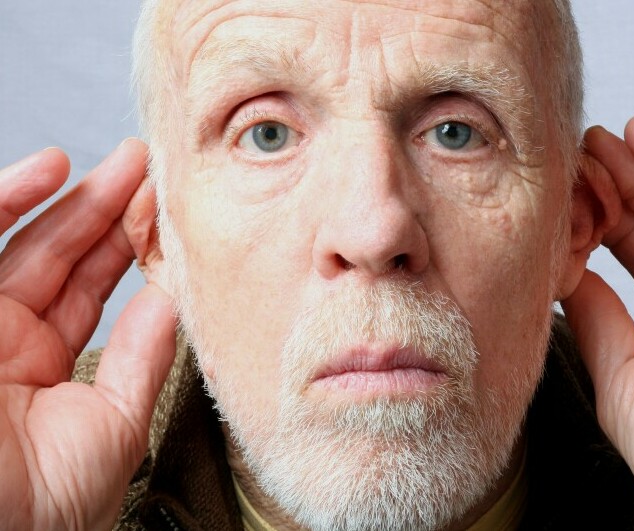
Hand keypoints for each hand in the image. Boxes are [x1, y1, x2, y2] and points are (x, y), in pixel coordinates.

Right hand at [0, 141, 175, 529]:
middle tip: (153, 172)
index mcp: (49, 367)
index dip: (131, 250)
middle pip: (65, 256)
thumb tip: (179, 297)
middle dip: (111, 211)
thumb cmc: (49, 502)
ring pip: (29, 241)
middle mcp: (10, 338)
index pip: (94, 291)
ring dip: (76, 197)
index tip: (167, 215)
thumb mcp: (117, 420)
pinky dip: (8, 199)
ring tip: (126, 163)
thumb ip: (145, 353)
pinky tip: (51, 167)